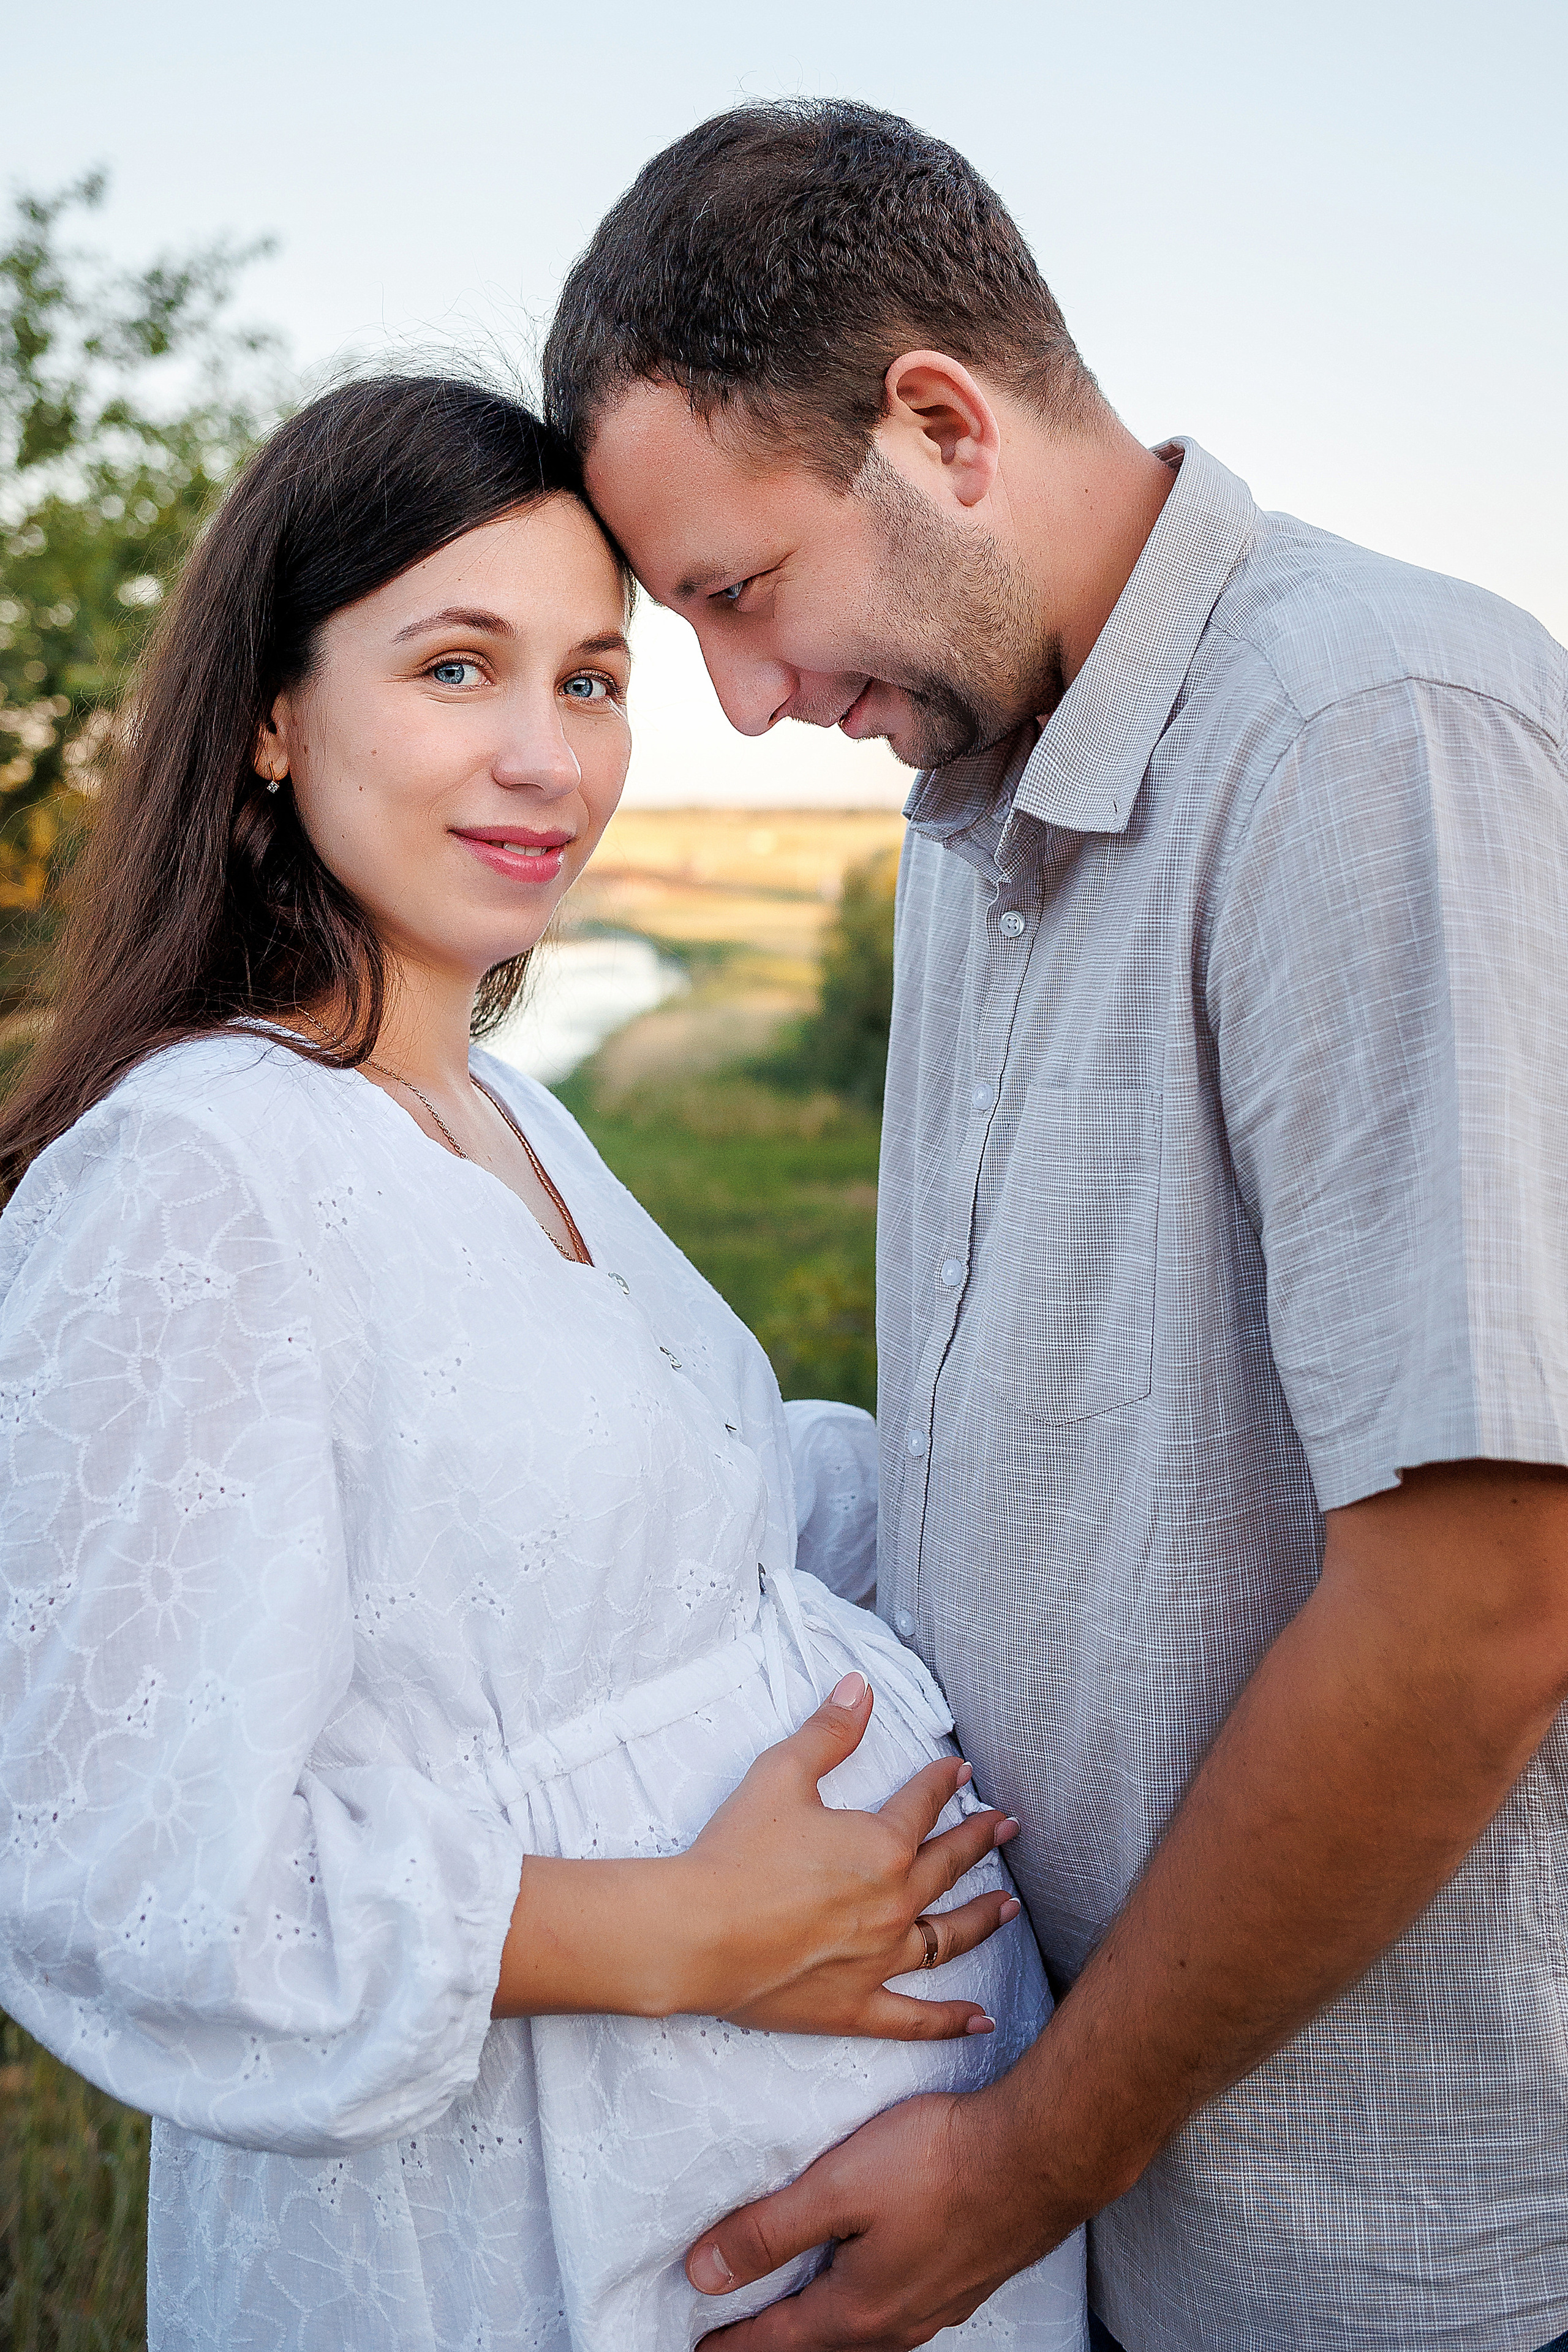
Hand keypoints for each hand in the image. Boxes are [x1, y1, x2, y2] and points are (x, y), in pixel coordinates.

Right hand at [675, 1672, 1020, 2039]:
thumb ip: (828, 1731)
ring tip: (1010, 1906)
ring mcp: (880, 1959)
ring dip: (984, 1918)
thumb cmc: (735, 1853)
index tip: (960, 1773)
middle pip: (949, 1866)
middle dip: (980, 1840)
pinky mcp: (856, 2006)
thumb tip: (861, 1687)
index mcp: (882, 1846)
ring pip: (948, 1938)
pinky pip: (915, 2018)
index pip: (924, 1803)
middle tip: (1007, 1826)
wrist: (697, 1934)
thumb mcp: (780, 1775)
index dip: (943, 1782)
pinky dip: (951, 2021)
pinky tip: (980, 2022)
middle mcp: (894, 1903)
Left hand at [685, 2086, 1063, 2346]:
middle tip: (742, 2330)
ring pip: (864, 2329)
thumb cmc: (940, 2163)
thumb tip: (705, 2273)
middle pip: (821, 2342)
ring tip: (799, 2307)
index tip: (701, 2347)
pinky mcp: (964, 2279)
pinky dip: (865, 2301)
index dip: (732, 2342)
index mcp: (858, 2309)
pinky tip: (870, 2278)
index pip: (776, 2339)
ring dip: (824, 2322)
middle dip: (778, 2338)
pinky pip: (899, 2309)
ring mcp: (936, 2305)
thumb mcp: (836, 2188)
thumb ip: (770, 2231)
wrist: (1038, 2155)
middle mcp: (898, 2322)